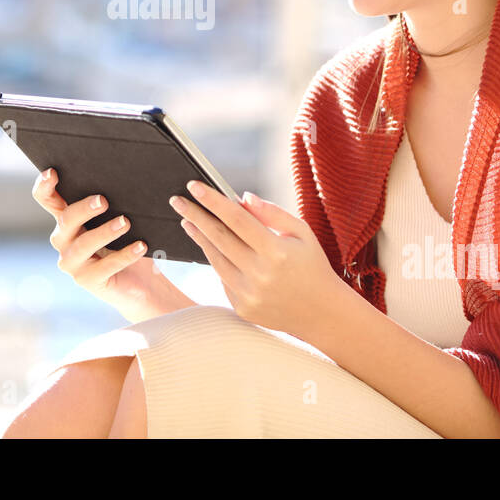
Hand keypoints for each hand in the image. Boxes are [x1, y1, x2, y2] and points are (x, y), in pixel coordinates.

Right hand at [32, 168, 189, 321]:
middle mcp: (64, 240)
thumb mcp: (120, 218)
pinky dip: (124, 255)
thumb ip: (117, 201)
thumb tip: (133, 182)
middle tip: (104, 201)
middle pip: (66, 219)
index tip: (53, 173)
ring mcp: (72, 263)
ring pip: (82, 245)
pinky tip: (140, 246)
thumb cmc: (129, 242)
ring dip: (104, 232)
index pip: (47, 199)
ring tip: (125, 223)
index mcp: (68, 219)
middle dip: (83, 209)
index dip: (44, 186)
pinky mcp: (87, 281)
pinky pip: (104, 267)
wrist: (142, 282)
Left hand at [171, 180, 342, 337]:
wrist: (322, 313)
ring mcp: (249, 294)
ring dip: (199, 237)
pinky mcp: (242, 308)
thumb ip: (272, 213)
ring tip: (187, 221)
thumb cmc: (312, 265)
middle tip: (177, 200)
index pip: (236, 219)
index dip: (213, 201)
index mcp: (276, 251)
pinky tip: (212, 247)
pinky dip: (216, 260)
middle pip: (218, 238)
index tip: (194, 186)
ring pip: (215, 259)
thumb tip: (242, 197)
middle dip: (195, 215)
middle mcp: (260, 274)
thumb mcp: (301, 233)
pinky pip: (223, 279)